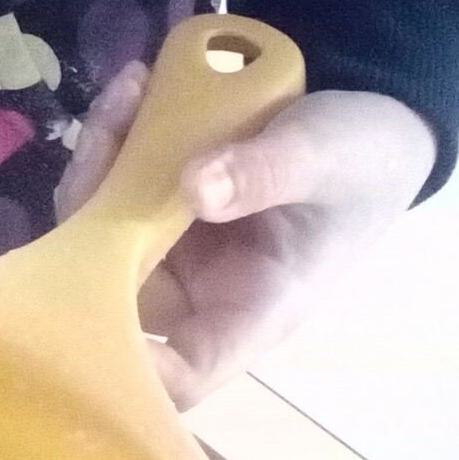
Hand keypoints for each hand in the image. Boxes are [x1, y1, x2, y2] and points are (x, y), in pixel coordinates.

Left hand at [52, 62, 433, 407]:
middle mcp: (203, 289)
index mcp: (254, 307)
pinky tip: (136, 87)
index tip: (90, 318)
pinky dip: (113, 137)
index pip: (186, 371)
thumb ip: (267, 172)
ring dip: (98, 165)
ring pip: (100, 229)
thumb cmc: (362, 162)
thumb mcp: (326, 156)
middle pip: (115, 288)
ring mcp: (177, 245)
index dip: (134, 368)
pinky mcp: (161, 201)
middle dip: (92, 218)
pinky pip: (112, 182)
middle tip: (105, 142)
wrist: (369, 122)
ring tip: (129, 95)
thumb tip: (194, 190)